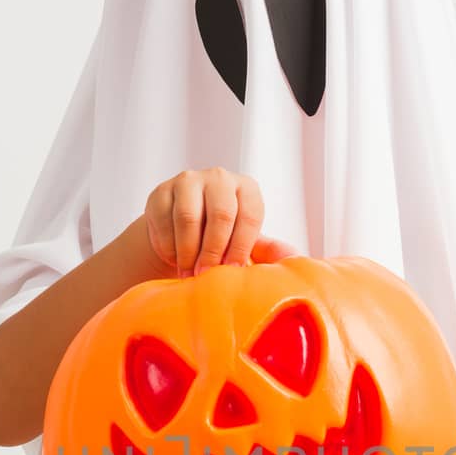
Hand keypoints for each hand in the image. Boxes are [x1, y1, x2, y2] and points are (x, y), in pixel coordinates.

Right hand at [144, 167, 294, 277]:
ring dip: (188, 253)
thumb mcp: (246, 241)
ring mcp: (188, 181)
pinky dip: (169, 247)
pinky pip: (164, 222)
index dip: (240, 247)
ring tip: (188, 274)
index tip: (232, 271)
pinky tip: (174, 259)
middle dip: (214, 252)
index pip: (248, 216)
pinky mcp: (161, 192)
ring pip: (188, 219)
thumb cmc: (222, 237)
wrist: (180, 229)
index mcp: (246, 189)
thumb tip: (294, 258)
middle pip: (221, 214)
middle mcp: (220, 178)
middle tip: (205, 276)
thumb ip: (269, 250)